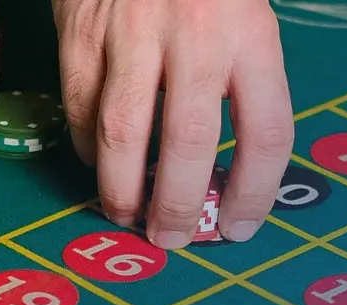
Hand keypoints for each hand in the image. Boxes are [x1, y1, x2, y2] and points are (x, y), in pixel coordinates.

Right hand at [53, 0, 293, 248]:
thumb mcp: (246, 16)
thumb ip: (242, 83)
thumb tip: (230, 175)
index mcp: (251, 33)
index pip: (268, 133)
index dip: (256, 194)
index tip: (240, 228)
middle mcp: (195, 33)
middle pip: (190, 143)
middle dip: (181, 208)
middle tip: (173, 239)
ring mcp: (131, 32)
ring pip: (123, 132)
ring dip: (122, 190)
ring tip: (126, 215)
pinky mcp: (81, 29)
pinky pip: (78, 105)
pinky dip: (86, 146)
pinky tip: (98, 162)